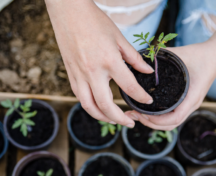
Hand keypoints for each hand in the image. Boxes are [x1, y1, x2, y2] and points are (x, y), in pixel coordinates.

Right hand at [45, 0, 153, 127]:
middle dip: (120, 119)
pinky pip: (79, 97)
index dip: (141, 97)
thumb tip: (147, 71)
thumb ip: (134, 57)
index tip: (148, 102)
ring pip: (89, 106)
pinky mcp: (70, 74)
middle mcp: (92, 71)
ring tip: (114, 120)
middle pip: (106, 105)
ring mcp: (79, 74)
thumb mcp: (119, 38)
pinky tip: (98, 107)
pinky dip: (90, 106)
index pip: (129, 86)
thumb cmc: (95, 21)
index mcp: (108, 60)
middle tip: (131, 123)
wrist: (68, 11)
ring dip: (103, 118)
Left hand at [125, 19, 215, 129]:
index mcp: (192, 97)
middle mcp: (191, 104)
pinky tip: (148, 111)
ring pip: (171, 122)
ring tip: (137, 114)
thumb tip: (141, 59)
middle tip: (132, 115)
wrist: (215, 55)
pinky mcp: (187, 101)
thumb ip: (161, 56)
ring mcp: (190, 104)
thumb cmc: (200, 55)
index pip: (175, 119)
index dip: (156, 121)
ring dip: (154, 122)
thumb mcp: (179, 55)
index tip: (141, 113)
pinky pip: (173, 115)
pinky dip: (160, 118)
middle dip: (150, 123)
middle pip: (171, 125)